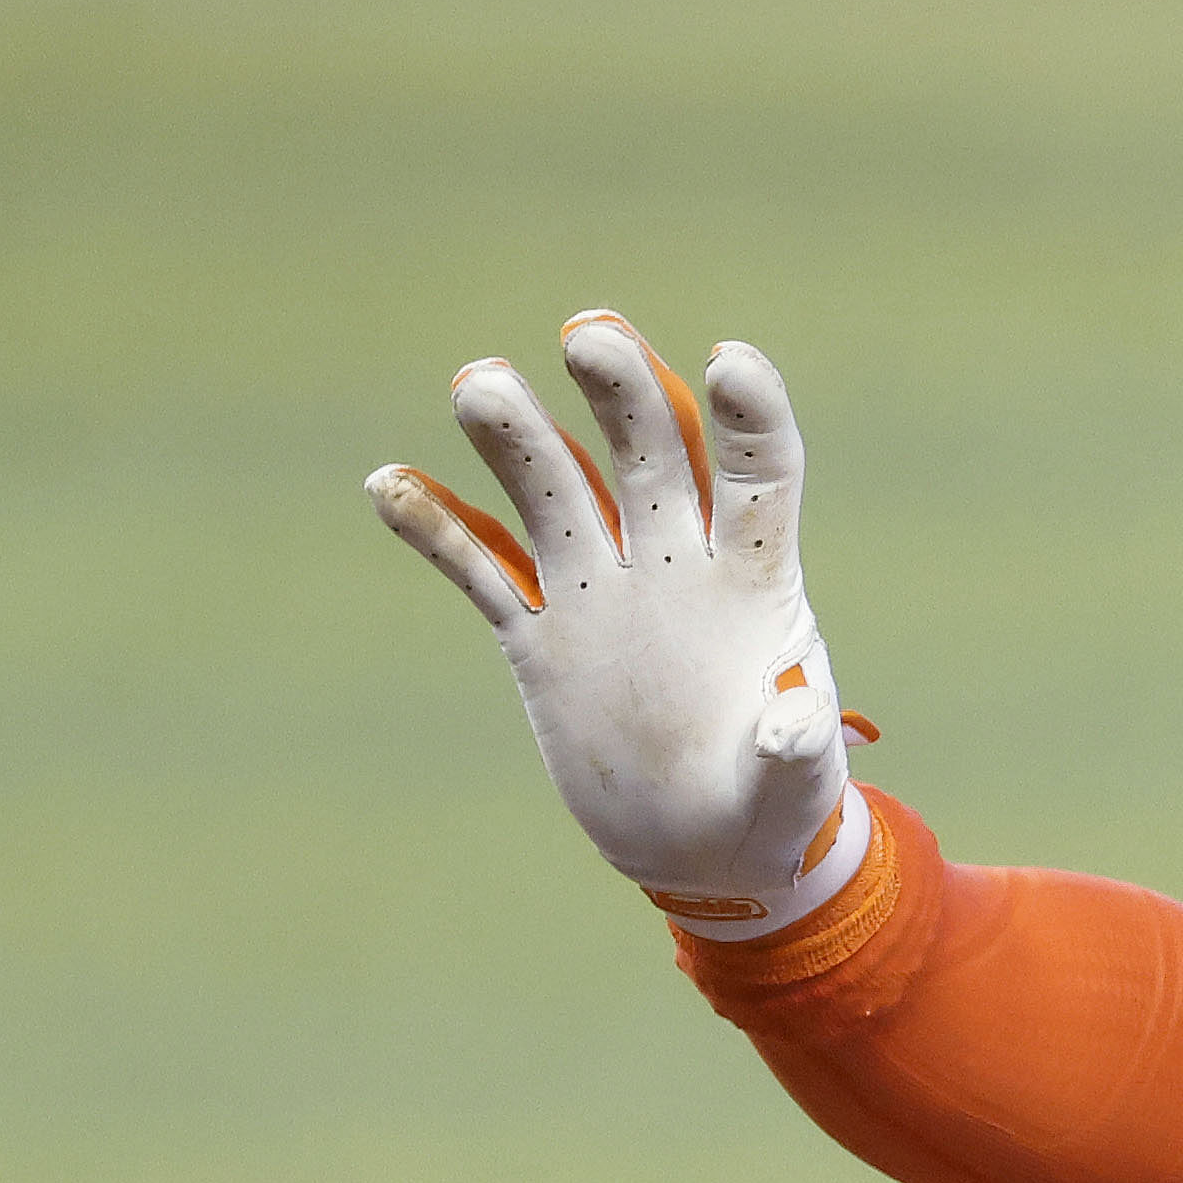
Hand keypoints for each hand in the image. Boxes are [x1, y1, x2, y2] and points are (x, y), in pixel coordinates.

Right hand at [367, 313, 870, 934]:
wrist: (704, 847)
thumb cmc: (773, 805)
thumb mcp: (794, 790)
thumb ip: (794, 753)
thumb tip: (795, 726)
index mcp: (755, 582)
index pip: (756, 475)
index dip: (747, 417)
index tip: (731, 360)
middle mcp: (674, 563)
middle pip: (650, 453)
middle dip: (623, 393)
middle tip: (589, 335)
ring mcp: (601, 592)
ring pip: (554, 492)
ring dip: (518, 437)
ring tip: (480, 380)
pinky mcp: (540, 636)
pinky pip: (481, 570)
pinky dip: (439, 530)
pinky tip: (387, 485)